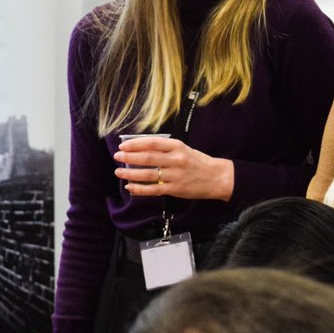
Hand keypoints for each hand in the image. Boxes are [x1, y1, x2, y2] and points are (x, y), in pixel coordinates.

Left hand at [115, 136, 234, 200]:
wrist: (216, 177)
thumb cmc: (198, 162)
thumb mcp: (184, 149)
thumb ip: (165, 149)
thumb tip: (141, 149)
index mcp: (178, 147)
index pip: (152, 143)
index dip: (135, 144)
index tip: (123, 145)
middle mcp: (176, 160)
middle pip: (147, 158)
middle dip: (129, 157)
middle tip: (117, 156)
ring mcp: (175, 175)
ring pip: (148, 174)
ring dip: (130, 173)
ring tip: (119, 172)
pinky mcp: (175, 189)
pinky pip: (153, 189)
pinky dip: (139, 189)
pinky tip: (130, 187)